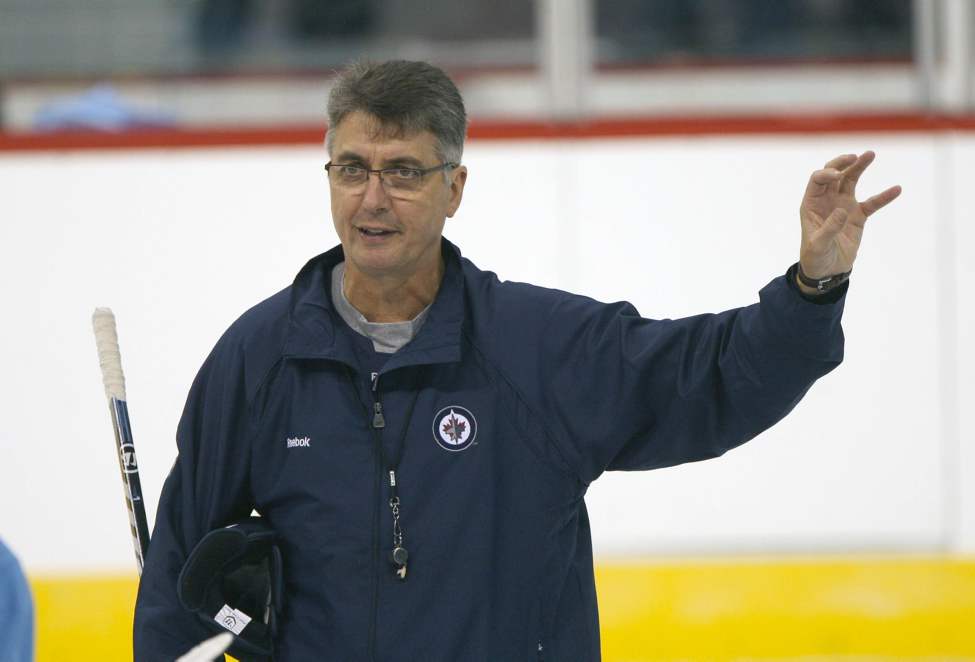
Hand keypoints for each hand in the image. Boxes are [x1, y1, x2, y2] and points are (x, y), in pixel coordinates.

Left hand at [798, 151, 900, 280]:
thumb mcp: (818, 246)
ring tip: (871, 154)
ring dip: (859, 167)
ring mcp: (843, 206)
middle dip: (842, 163)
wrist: (827, 271)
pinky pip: (872, 203)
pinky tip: (896, 189)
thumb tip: (842, 211)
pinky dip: (883, 197)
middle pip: (834, 175)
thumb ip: (828, 229)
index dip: (827, 174)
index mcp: (812, 204)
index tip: (838, 176)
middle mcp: (827, 200)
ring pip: (851, 181)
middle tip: (855, 156)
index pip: (818, 180)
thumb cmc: (816, 257)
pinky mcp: (857, 216)